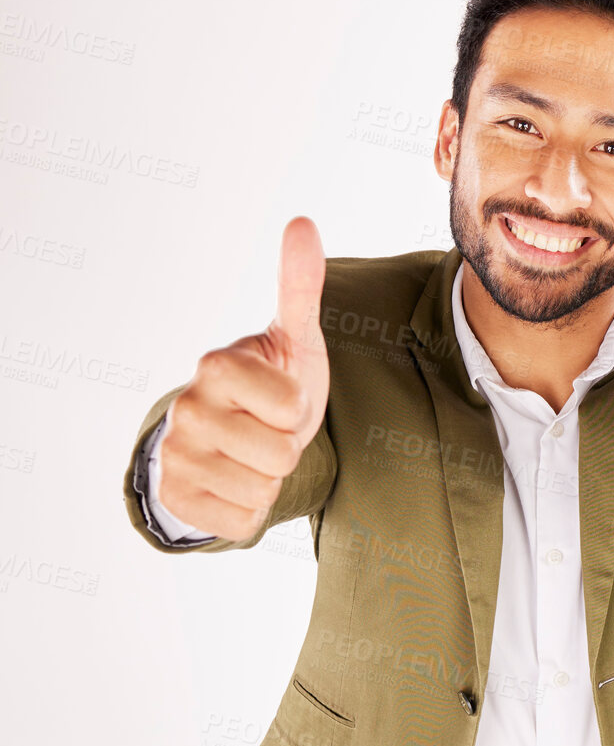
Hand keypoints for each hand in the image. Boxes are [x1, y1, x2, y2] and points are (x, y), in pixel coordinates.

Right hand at [158, 216, 329, 542]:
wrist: (234, 438)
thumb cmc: (273, 384)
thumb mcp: (294, 338)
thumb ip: (300, 287)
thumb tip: (303, 223)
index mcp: (215, 364)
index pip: (291, 407)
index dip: (298, 409)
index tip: (279, 398)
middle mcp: (187, 408)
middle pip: (281, 454)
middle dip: (286, 448)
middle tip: (267, 431)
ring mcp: (177, 457)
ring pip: (264, 491)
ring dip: (270, 480)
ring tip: (253, 456)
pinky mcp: (179, 501)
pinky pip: (244, 522)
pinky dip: (250, 510)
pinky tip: (235, 484)